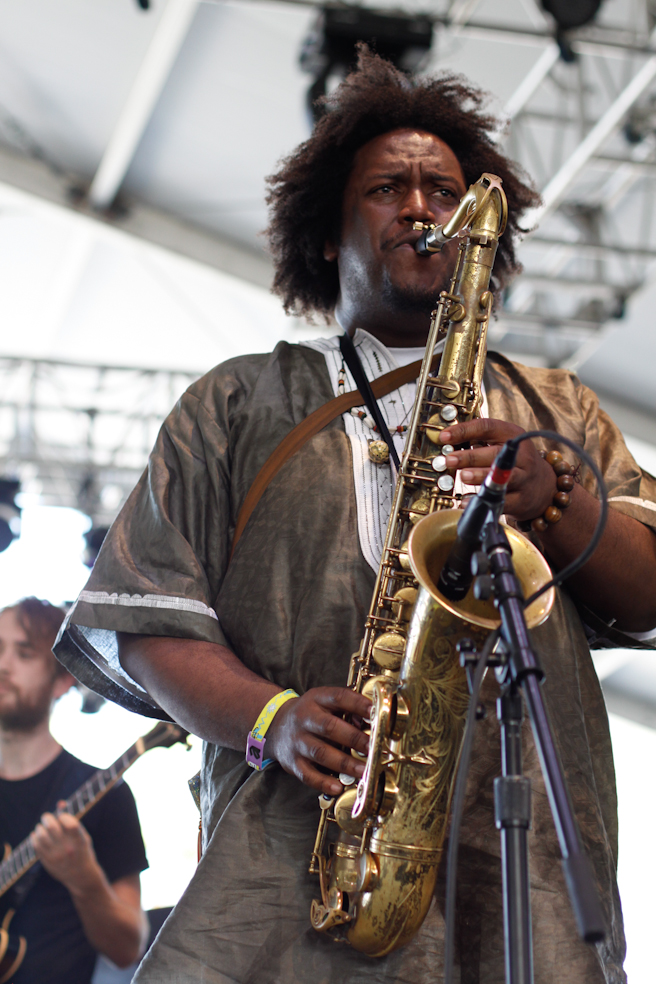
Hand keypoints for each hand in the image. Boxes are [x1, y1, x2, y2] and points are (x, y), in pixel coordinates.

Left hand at [32, 802, 98, 893]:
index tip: (62, 817)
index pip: (69, 823)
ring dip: (39, 828)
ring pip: (41, 836)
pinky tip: (37, 835)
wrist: (80, 876)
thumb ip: (71, 819)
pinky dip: (34, 837)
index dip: (63, 816)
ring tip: (41, 827)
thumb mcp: (82, 835)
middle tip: (46, 817)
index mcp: (79, 841)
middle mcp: (67, 848)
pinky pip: (36, 846)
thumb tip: (60, 803)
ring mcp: (56, 856)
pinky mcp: (47, 861)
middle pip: (52, 827)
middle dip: (47, 818)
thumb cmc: (82, 850)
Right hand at [265, 687, 371, 796]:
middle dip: (354, 738)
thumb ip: (347, 709)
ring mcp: (297, 741)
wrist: (277, 725)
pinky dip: (323, 782)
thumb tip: (371, 723)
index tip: (376, 712)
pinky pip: (307, 774)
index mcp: (317, 699)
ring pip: (320, 752)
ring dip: (344, 763)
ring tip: (364, 771)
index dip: (358, 704)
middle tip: (373, 748)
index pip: (338, 697)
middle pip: (329, 727)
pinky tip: (338, 787)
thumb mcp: (325, 702)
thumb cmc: (311, 714)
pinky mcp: (292, 762)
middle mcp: (305, 718)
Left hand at [439, 418, 556, 522]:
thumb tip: (446, 441)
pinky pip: (501, 501)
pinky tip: (467, 501)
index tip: (444, 436)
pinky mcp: (521, 500)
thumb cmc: (513, 461)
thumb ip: (478, 440)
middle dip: (470, 456)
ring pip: (503, 477)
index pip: (487, 427)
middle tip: (449, 459)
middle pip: (496, 454)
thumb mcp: (501, 443)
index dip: (465, 431)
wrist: (542, 487)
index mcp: (512, 435)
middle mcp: (521, 455)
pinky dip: (483, 501)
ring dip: (481, 476)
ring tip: (463, 476)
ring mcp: (524, 478)